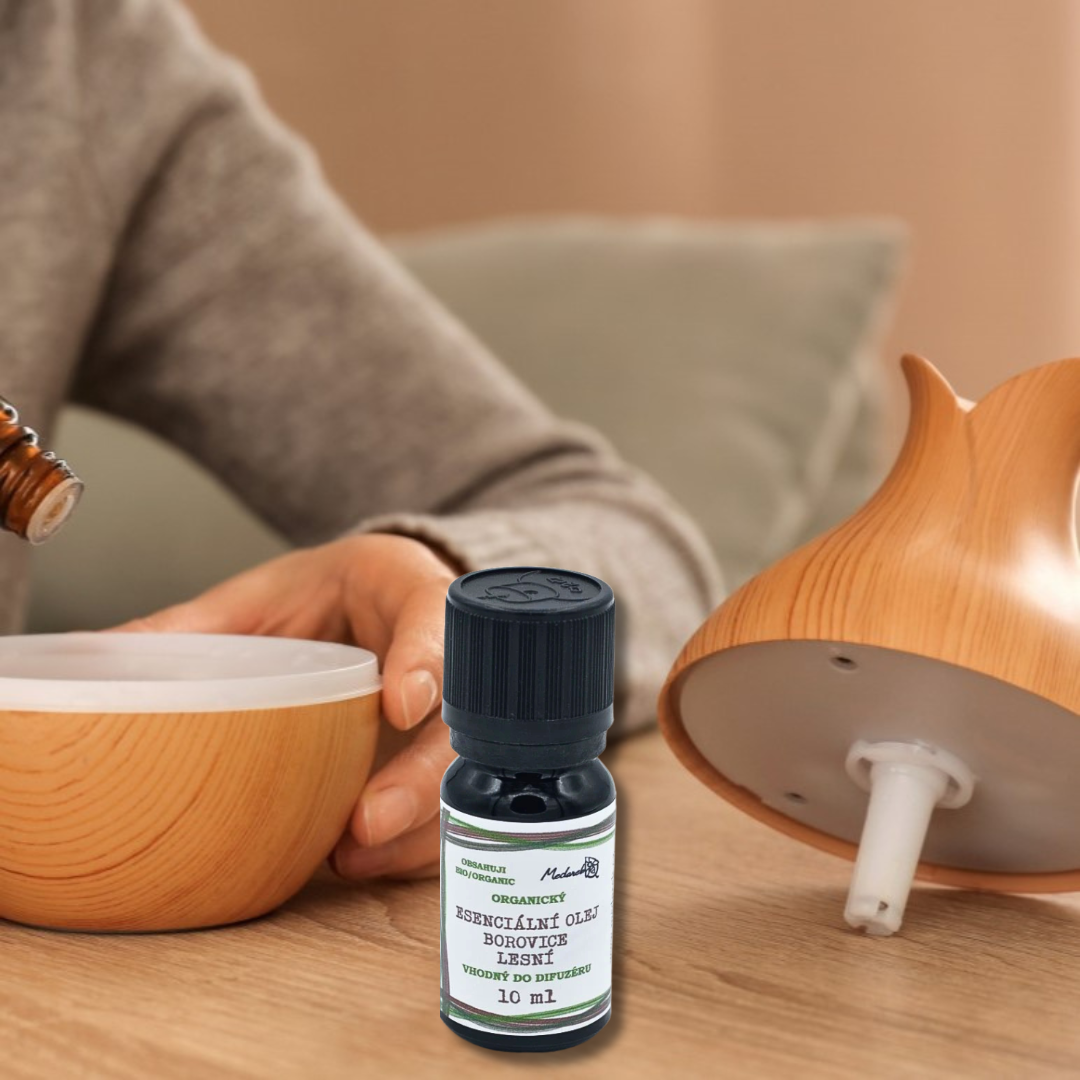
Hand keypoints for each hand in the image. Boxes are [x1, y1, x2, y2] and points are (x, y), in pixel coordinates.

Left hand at [113, 533, 457, 879]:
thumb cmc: (324, 594)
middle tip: (368, 819)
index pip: (432, 616)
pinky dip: (413, 840)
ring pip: (468, 771)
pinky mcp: (444, 752)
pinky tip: (363, 858)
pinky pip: (450, 802)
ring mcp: (453, 707)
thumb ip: (195, 624)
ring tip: (353, 854)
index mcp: (405, 588)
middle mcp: (446, 651)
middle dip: (422, 773)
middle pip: (463, 715)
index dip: (426, 661)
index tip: (401, 704)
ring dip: (418, 823)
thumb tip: (92, 656)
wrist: (373, 599)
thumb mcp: (263, 594)